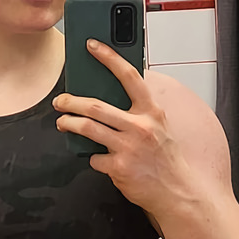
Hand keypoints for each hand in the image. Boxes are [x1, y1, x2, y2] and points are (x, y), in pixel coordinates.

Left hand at [53, 39, 192, 214]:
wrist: (177, 192)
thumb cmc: (166, 159)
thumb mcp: (160, 127)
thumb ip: (139, 112)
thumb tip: (110, 98)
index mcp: (152, 112)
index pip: (128, 76)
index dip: (108, 57)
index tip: (92, 46)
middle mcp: (140, 127)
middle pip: (96, 106)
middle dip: (72, 100)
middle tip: (61, 100)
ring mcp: (128, 148)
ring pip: (87, 128)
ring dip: (69, 123)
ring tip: (63, 122)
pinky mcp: (119, 168)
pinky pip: (94, 158)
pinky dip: (92, 157)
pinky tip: (96, 158)